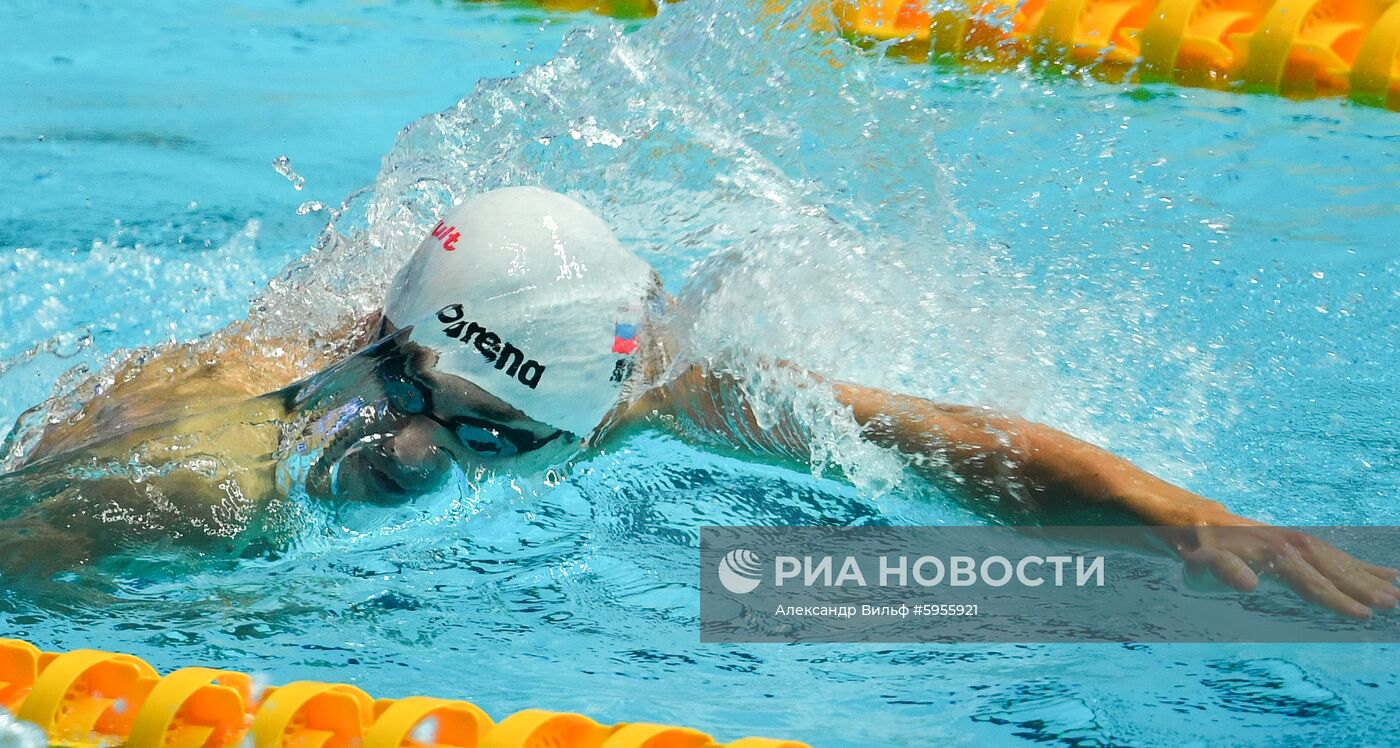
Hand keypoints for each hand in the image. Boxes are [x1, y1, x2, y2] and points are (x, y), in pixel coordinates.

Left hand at [1165, 524, 1399, 618]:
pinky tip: (1387, 573)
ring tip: (1397, 593)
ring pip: (1339, 560)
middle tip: (1392, 603)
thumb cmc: (1199, 550)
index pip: (1310, 582)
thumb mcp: (1201, 563)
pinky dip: (1361, 564)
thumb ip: (1223, 571)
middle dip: (1363, 587)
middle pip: (1333, 569)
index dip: (1335, 599)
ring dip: (1368, 576)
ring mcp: (1298, 540)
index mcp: (1272, 553)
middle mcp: (1290, 544)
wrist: (1197, 521)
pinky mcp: (1300, 541)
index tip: (1362, 614)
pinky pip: (1336, 553)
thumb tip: (1249, 583)